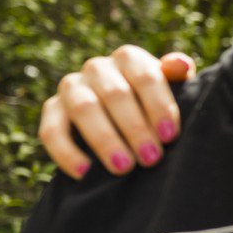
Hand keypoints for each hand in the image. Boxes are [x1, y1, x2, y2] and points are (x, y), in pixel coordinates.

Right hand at [39, 46, 195, 177]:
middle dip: (135, 128)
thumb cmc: (154, 103)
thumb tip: (181, 66)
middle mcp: (97, 68)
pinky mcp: (51, 110)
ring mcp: (71, 87)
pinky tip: (85, 173)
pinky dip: (66, 153)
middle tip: (151, 158)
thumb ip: (177, 76)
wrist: (122, 118)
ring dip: (104, 139)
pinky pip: (51, 130)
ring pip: (83, 109)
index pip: (145, 75)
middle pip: (115, 93)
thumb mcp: (172, 88)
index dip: (159, 106)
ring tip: (124, 168)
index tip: (170, 136)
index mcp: (129, 59)